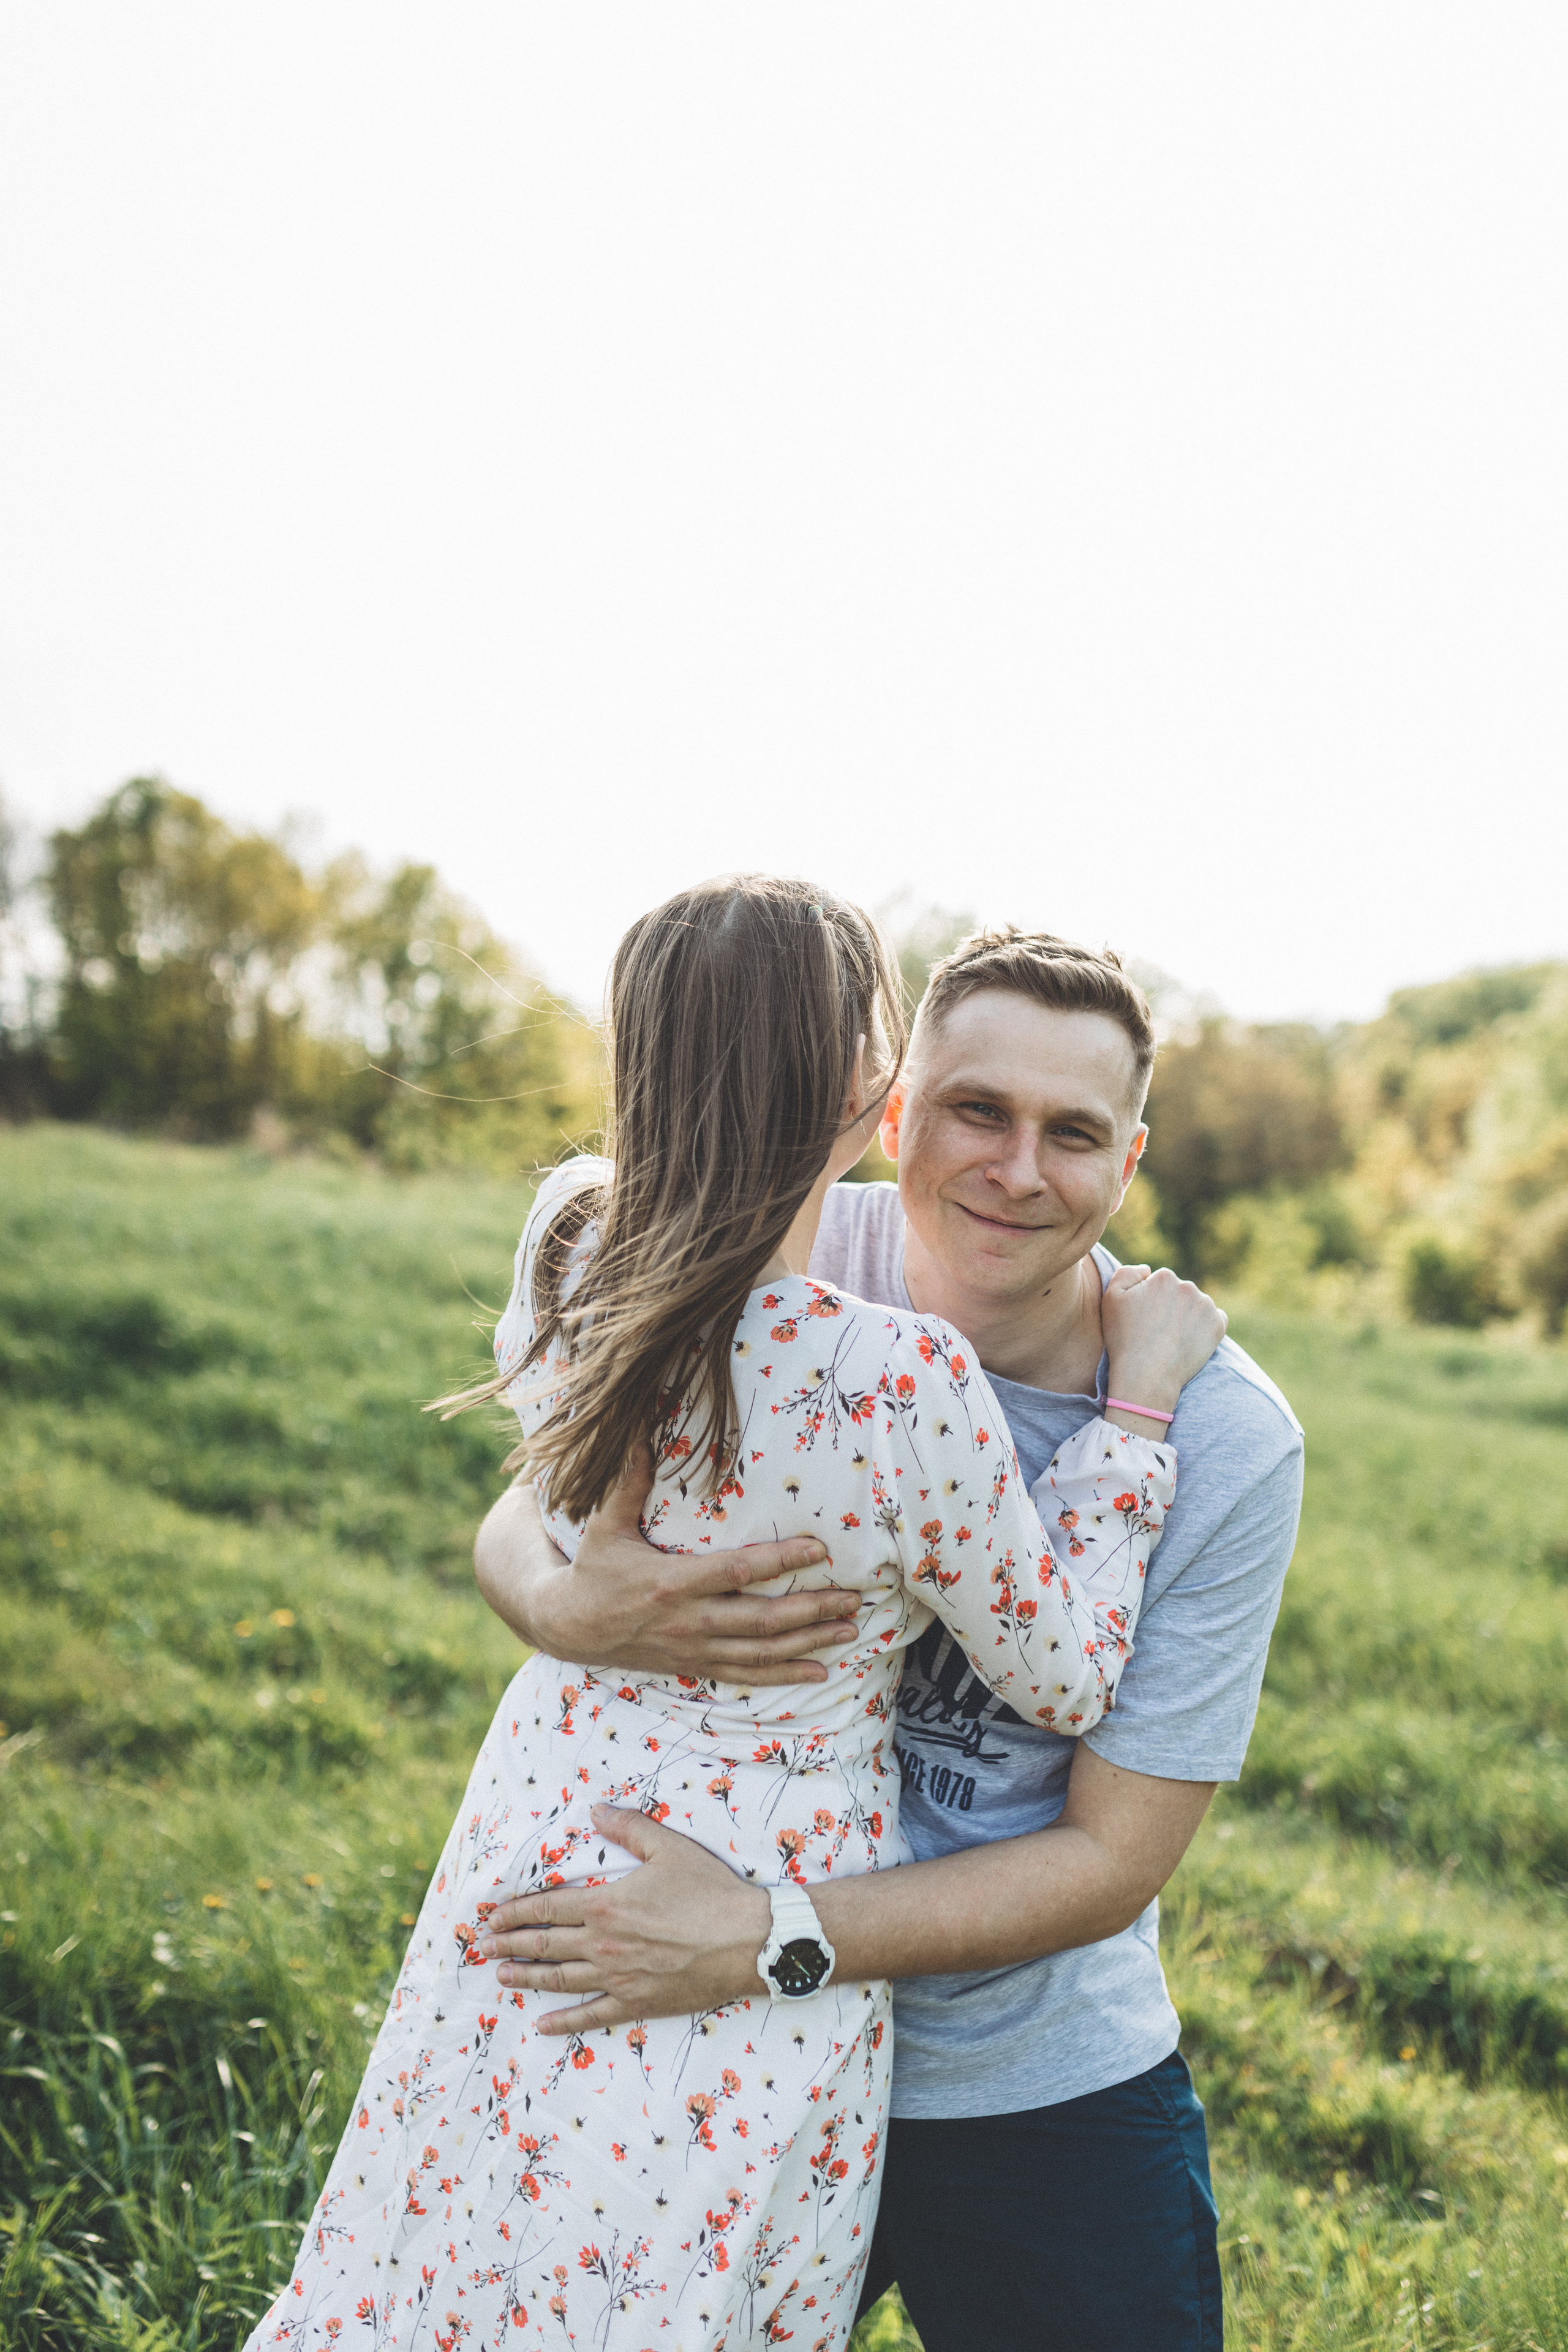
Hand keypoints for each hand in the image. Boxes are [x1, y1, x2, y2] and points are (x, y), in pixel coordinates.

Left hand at [476, 1806, 770, 2032]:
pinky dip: (563, 2022)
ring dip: (526, 1979)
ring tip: (501, 1978)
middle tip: (482, 1948)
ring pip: (559, 1980)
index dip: (515, 1912)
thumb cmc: (710, 1891)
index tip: (490, 1917)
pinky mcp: (636, 2003)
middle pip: (544, 1945)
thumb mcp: (669, 1848)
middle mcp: (603, 1944)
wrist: (747, 1940)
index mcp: (606, 1905)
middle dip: (509, 1945)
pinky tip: (541, 2025)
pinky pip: (591, 2016)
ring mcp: (617, 1978)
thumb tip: (594, 1808)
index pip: (547, 1908)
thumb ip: (628, 1827)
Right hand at [480, 1450, 862, 1683]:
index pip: (737, 1571)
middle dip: (811, 1610)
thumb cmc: (592, 1569)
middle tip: (852, 1600)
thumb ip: (629, 1482)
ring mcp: (694, 1648)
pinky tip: (819, 1670)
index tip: (818, 1550)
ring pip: (761, 1650)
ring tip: (848, 1630)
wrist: (567, 1627)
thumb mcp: (605, 1525)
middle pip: (761, 1619)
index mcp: (672, 1582)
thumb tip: (643, 1432)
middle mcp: (688, 1620)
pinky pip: (747, 1674)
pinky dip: (785, 1673)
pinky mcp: (694, 1665)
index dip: (780, 1561)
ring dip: (808, 1642)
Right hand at [1101, 1265, 1226, 1427]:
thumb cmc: (1124, 1339)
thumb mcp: (1111, 1298)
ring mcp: (1206, 1306)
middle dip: (1170, 1306)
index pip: (1159, 1282)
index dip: (1149, 1301)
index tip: (1143, 1319)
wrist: (1147, 1375)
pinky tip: (1190, 1340)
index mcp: (1164, 1277)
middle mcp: (1188, 1286)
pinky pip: (1214, 1319)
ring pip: (1196, 1305)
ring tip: (1172, 1339)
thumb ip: (1127, 1273)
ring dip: (1188, 1316)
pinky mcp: (1218, 1325)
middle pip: (1179, 1292)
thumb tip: (1148, 1269)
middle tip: (1157, 1331)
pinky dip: (1205, 1327)